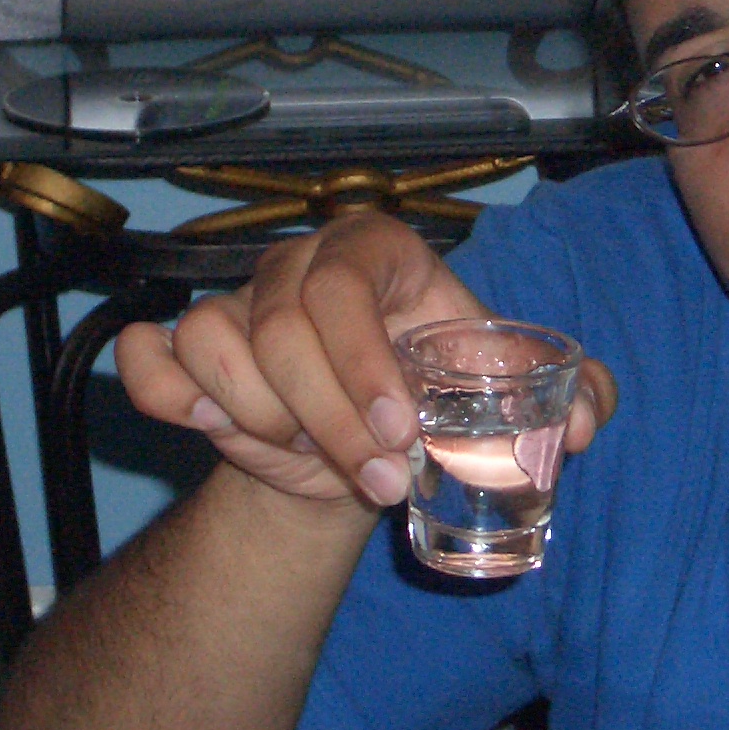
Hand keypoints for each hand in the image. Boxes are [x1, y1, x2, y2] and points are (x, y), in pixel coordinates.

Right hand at [116, 211, 615, 509]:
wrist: (368, 443)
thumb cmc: (436, 392)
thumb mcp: (509, 389)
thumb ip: (570, 397)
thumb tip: (578, 425)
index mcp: (375, 250)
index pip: (346, 283)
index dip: (364, 361)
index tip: (401, 433)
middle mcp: (298, 264)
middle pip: (281, 326)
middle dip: (330, 419)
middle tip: (384, 479)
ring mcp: (235, 302)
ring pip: (213, 342)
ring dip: (264, 419)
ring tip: (318, 460)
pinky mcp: (188, 349)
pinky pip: (150, 360)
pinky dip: (170, 397)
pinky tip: (219, 431)